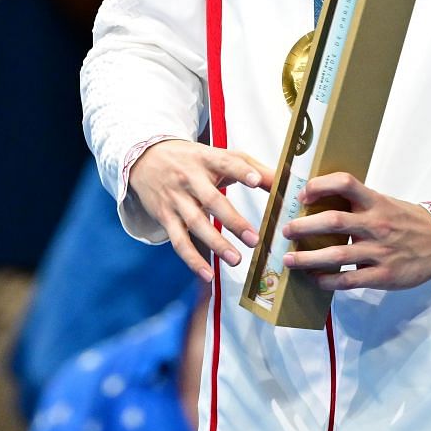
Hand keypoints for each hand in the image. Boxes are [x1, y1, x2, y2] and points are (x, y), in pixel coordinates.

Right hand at [126, 139, 266, 280]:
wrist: (144, 158)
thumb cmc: (192, 159)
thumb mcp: (218, 156)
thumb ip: (252, 167)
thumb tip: (285, 181)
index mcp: (206, 159)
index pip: (225, 163)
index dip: (241, 171)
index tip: (256, 181)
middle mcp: (189, 179)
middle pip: (211, 200)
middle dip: (233, 220)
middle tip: (254, 239)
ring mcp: (175, 199)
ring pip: (195, 223)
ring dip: (215, 243)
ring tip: (236, 260)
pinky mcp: (165, 217)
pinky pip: (178, 241)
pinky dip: (192, 260)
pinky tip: (208, 274)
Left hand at [279, 174, 430, 291]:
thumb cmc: (407, 221)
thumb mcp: (385, 203)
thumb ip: (358, 203)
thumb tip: (318, 201)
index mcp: (375, 202)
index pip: (345, 183)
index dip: (320, 185)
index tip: (302, 194)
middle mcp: (376, 224)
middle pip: (333, 221)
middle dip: (303, 226)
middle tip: (286, 231)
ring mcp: (379, 251)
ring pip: (336, 254)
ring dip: (307, 258)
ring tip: (289, 260)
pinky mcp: (384, 275)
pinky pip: (350, 279)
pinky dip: (328, 280)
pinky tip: (315, 279)